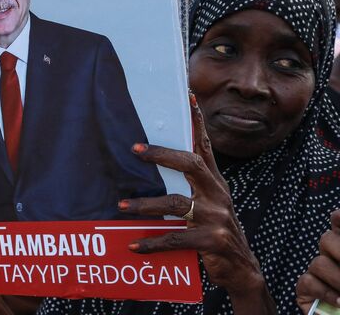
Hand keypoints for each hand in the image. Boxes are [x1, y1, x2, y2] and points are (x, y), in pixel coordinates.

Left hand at [119, 93, 275, 313]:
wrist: (242, 268)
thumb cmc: (216, 230)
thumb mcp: (209, 204)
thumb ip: (189, 187)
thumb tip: (156, 171)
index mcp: (215, 182)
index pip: (205, 145)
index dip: (197, 121)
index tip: (188, 96)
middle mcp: (218, 194)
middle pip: (191, 163)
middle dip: (162, 155)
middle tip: (135, 149)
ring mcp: (217, 217)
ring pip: (176, 203)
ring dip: (146, 205)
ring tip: (122, 206)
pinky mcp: (213, 240)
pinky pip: (175, 238)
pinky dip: (152, 242)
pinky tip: (134, 244)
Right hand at [297, 210, 339, 313]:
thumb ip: (339, 256)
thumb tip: (336, 230)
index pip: (337, 224)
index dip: (339, 219)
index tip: (338, 216)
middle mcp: (331, 258)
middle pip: (326, 239)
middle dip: (339, 250)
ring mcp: (317, 274)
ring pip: (318, 262)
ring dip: (337, 278)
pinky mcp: (305, 291)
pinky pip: (307, 281)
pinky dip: (325, 292)